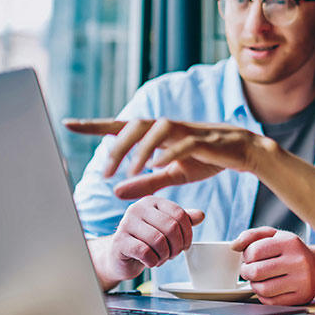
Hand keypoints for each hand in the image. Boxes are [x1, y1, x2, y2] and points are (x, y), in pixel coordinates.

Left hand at [64, 118, 273, 198]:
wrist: (245, 152)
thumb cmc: (208, 159)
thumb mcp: (173, 175)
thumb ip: (145, 182)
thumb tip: (115, 191)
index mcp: (158, 133)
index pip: (121, 125)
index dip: (95, 125)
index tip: (68, 123)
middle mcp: (169, 127)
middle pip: (136, 124)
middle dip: (117, 146)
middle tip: (106, 172)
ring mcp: (187, 130)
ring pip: (158, 128)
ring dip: (141, 148)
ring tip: (131, 171)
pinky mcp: (205, 139)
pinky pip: (183, 142)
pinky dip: (168, 152)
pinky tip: (157, 166)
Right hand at [90, 196, 204, 288]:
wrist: (120, 258)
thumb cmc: (145, 242)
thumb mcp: (166, 229)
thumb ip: (182, 221)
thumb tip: (201, 215)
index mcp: (152, 202)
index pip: (179, 214)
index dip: (187, 233)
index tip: (185, 245)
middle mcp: (137, 208)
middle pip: (171, 227)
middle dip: (177, 246)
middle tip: (173, 255)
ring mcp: (126, 224)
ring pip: (159, 240)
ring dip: (165, 255)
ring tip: (161, 258)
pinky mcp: (119, 241)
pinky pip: (145, 252)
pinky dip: (153, 261)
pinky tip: (150, 262)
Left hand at [232, 227, 314, 305]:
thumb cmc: (290, 251)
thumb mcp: (274, 236)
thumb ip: (251, 236)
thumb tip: (234, 245)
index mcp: (290, 242)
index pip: (255, 251)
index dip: (246, 256)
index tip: (250, 257)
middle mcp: (298, 260)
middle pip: (256, 272)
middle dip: (247, 272)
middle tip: (249, 270)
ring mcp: (301, 280)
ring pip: (263, 289)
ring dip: (254, 285)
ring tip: (258, 279)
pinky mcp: (301, 297)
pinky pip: (271, 302)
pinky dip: (264, 296)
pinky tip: (269, 287)